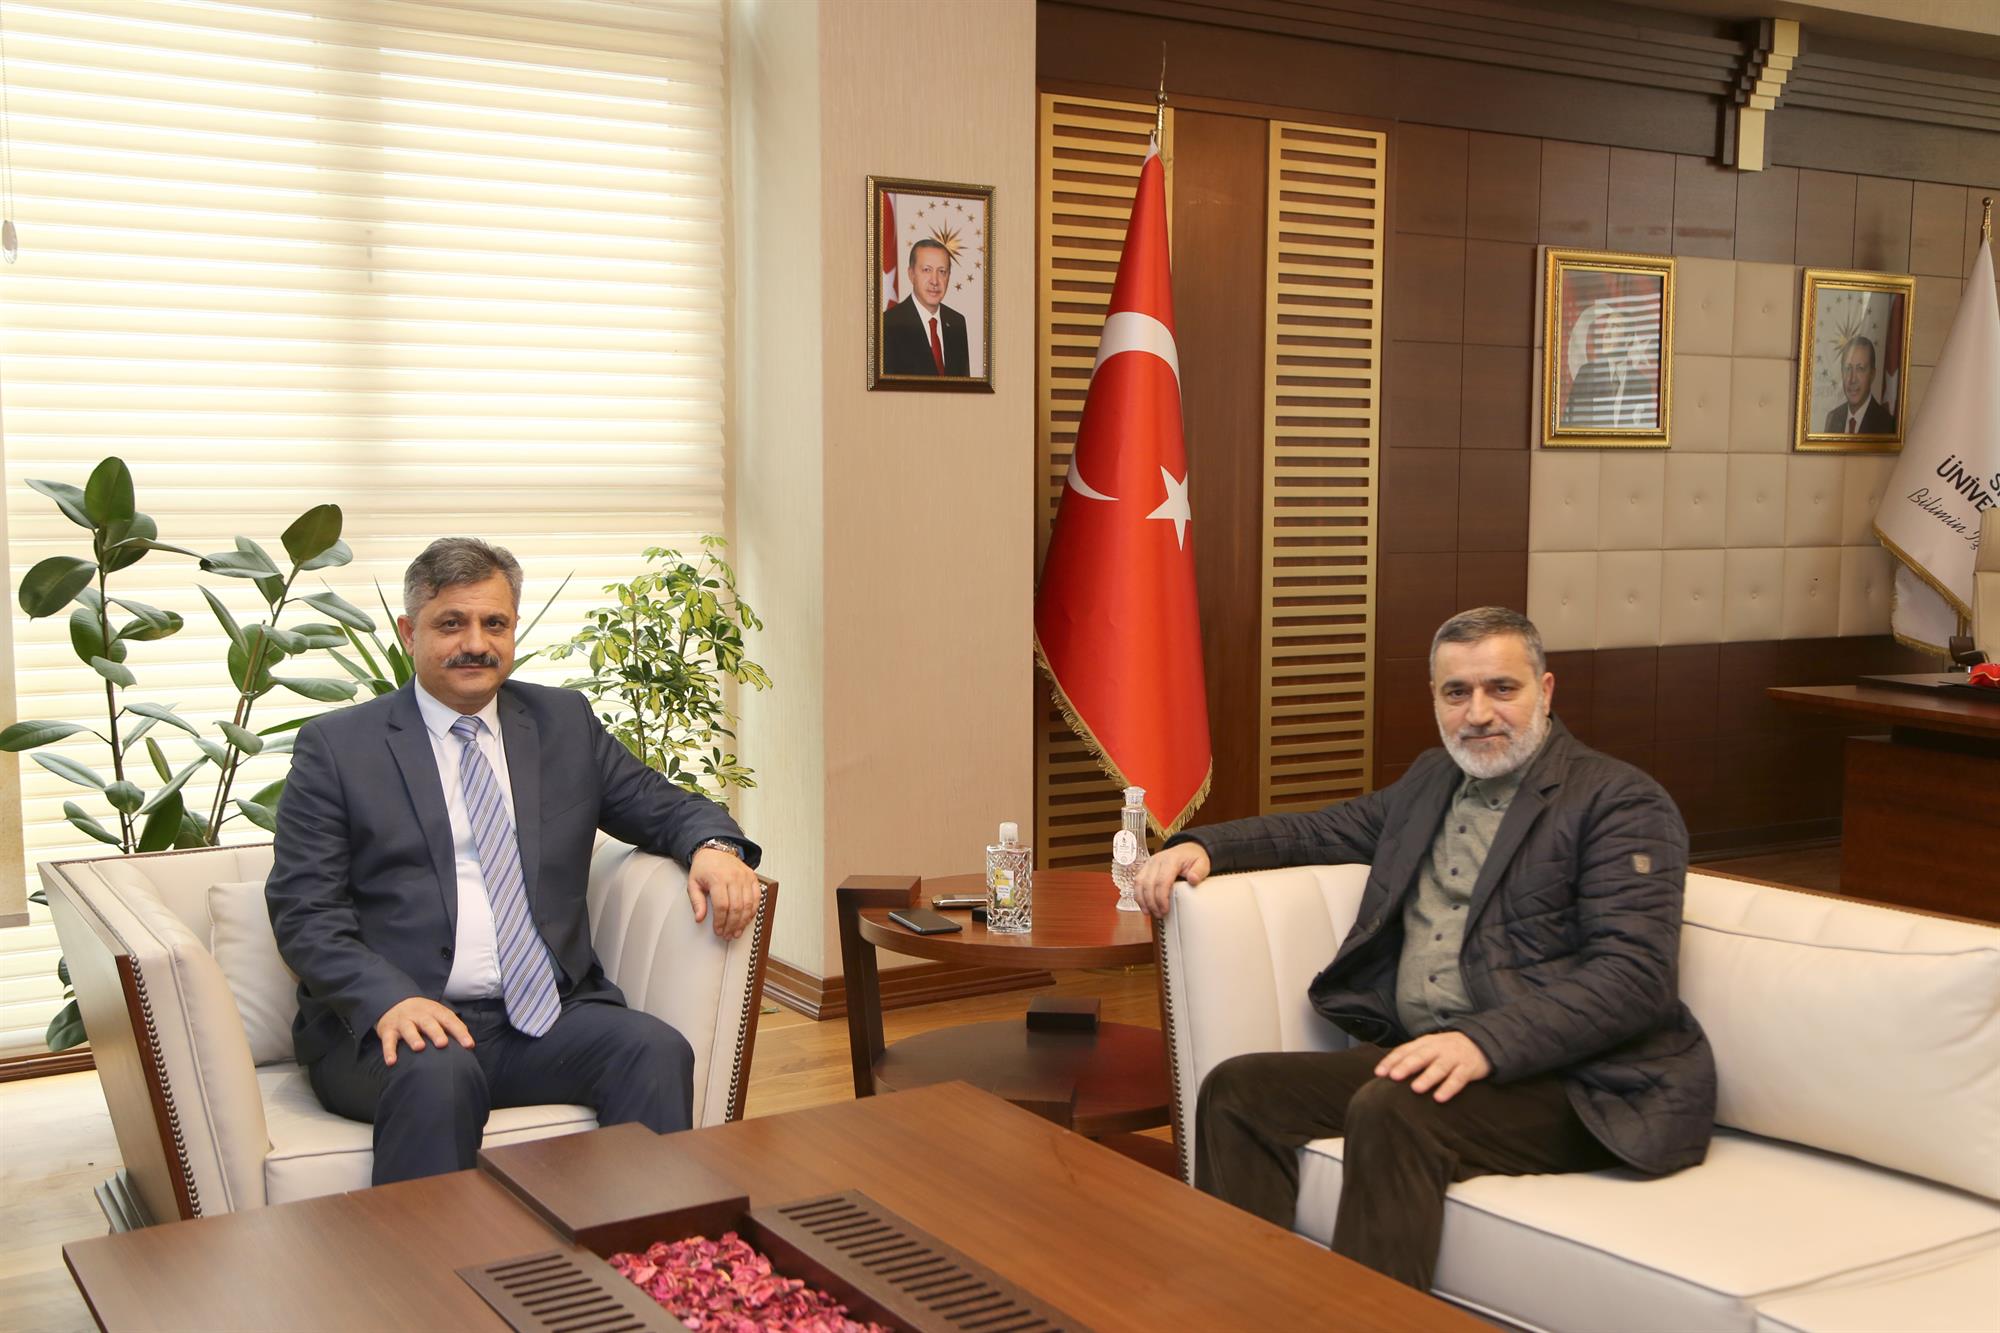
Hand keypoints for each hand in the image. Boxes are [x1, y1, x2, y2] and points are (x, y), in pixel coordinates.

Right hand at [375, 996, 472, 1065]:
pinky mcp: (388, 1030)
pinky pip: (388, 1041)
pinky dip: (389, 1051)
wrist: (395, 1002)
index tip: (468, 1045)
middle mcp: (419, 1015)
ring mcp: (403, 1021)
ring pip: (408, 1029)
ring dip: (413, 1038)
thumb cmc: (423, 1015)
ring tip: (419, 1048)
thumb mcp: (438, 1015)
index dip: (459, 1032)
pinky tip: (391, 1062)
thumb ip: (453, 1027)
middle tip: (443, 1043)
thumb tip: (470, 1045)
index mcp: (435, 1011)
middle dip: (436, 1033)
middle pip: (429, 1023)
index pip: (450, 1021)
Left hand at [689, 845, 758, 939]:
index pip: (722, 905)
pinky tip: (747, 919)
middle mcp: (734, 877)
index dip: (721, 921)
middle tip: (728, 934)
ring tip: (737, 931)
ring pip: (748, 904)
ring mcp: (745, 877)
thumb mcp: (693, 883)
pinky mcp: (752, 877)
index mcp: (717, 878)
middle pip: (737, 907)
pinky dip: (753, 911)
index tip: (718, 930)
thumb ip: (696, 902)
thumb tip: (699, 918)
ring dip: (743, 921)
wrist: (715, 851)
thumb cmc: (704, 867)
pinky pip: (757, 898)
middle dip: (732, 925)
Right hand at [1134, 842, 1211, 918]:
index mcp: (1171, 859)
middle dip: (1152, 902)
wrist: (1186, 849)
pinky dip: (1138, 895)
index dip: (1161, 897)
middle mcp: (1157, 860)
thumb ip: (1199, 871)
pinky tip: (1144, 905)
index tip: (1165, 909)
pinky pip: (1137, 882)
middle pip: (1148, 884)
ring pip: (1139, 883)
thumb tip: (1193, 880)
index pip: (1162, 880)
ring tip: (1149, 912)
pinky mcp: (1145, 868)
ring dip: (1142, 900)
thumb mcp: (1203, 863)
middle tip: (1159, 914)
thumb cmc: (1193, 858)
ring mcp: (1149, 863)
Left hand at [1375, 1031, 1491, 1102]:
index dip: (1391, 1061)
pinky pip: (1458, 1079)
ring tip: (1415, 1088)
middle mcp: (1438, 1048)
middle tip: (1394, 1076)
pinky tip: (1439, 1098)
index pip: (1405, 1050)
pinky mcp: (1468, 1068)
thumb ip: (1411, 1056)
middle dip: (1406, 1066)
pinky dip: (1449, 1088)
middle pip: (1420, 1057)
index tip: (1379, 1073)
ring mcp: (1454, 1058)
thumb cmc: (1447, 1049)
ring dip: (1427, 1078)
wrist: (1482, 1042)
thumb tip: (1387, 1073)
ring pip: (1439, 1067)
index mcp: (1425, 1043)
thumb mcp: (1429, 1047)